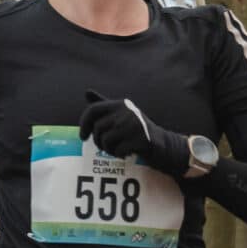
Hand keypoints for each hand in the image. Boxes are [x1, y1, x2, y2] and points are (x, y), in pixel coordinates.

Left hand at [80, 91, 209, 178]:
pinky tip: (128, 153)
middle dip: (99, 142)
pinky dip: (120, 155)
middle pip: (97, 129)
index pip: (92, 110)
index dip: (83, 124)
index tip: (83, 136)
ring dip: (109, 150)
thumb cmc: (138, 131)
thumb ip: (105, 105)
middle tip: (109, 147)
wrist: (164, 145)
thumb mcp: (122, 115)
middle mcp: (126, 112)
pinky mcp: (139, 139)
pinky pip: (117, 150)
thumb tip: (87, 92)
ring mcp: (133, 125)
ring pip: (105, 141)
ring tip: (120, 149)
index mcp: (120, 104)